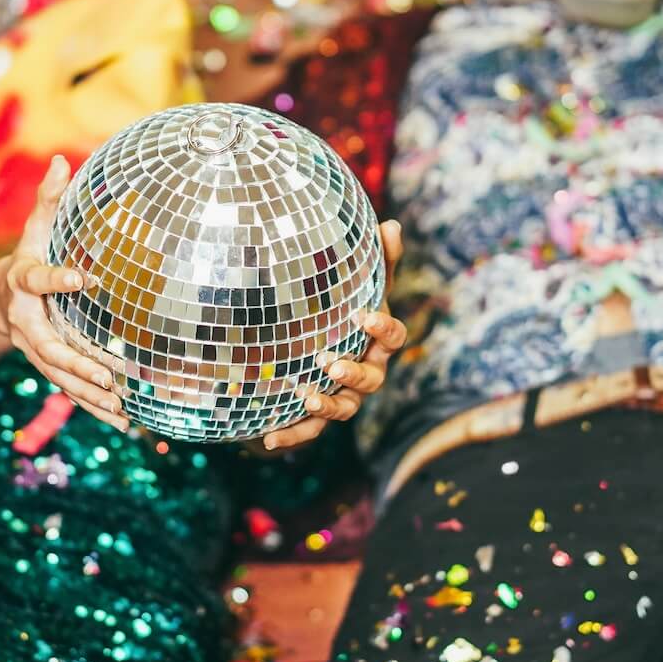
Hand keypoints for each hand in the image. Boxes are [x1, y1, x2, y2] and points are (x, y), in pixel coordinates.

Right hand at [0, 155, 128, 430]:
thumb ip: (48, 201)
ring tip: (122, 406)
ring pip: (62, 377)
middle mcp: (26, 323)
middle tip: (111, 372)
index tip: (83, 276)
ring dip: (91, 395)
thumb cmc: (25, 258)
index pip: (37, 280)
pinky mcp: (50, 370)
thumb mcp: (33, 230)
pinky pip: (72, 392)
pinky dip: (96, 409)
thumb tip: (64, 160)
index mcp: (22, 284)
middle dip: (80, 362)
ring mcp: (36, 351)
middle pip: (50, 346)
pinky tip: (126, 423)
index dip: (57, 277)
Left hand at [259, 219, 408, 452]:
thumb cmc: (343, 311)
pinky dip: (291, 435)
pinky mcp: (317, 416)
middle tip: (329, 361)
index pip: (394, 337)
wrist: (312, 346)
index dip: (383, 328)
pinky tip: (268, 438)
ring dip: (328, 404)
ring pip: (345, 408)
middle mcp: (366, 371)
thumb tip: (392, 223)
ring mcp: (344, 397)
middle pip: (372, 379)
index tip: (364, 316)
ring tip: (307, 396)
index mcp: (377, 340)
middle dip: (353, 372)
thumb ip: (378, 260)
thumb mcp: (358, 285)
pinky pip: (309, 431)